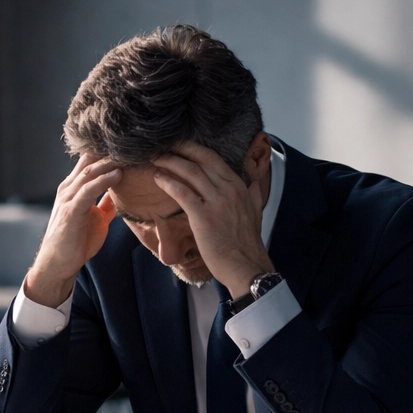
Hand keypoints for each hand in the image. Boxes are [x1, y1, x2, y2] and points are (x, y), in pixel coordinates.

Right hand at [23, 155, 120, 307]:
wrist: (59, 263)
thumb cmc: (76, 242)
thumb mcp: (96, 219)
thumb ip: (105, 205)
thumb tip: (119, 195)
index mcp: (74, 188)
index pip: (90, 161)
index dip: (108, 153)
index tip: (130, 147)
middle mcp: (69, 188)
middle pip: (90, 161)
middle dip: (110, 152)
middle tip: (133, 145)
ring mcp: (68, 198)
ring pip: (89, 172)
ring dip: (109, 162)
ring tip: (129, 155)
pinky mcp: (71, 210)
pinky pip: (88, 190)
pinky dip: (104, 180)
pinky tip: (118, 174)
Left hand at [152, 142, 272, 294]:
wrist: (246, 266)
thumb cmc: (247, 245)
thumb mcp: (256, 214)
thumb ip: (254, 196)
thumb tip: (255, 184)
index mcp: (239, 186)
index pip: (214, 159)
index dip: (195, 149)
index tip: (181, 146)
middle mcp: (229, 190)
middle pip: (201, 160)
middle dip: (180, 149)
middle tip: (163, 145)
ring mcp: (217, 202)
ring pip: (190, 172)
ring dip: (170, 162)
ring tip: (156, 158)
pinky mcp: (203, 217)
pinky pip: (182, 192)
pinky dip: (168, 182)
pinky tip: (158, 178)